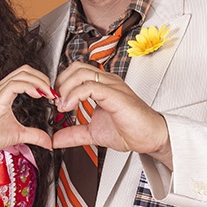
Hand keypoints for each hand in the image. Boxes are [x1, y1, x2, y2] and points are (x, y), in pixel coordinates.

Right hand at [0, 65, 52, 157]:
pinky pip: (15, 84)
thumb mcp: (17, 135)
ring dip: (39, 81)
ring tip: (48, 94)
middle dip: (43, 78)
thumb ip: (34, 135)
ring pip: (22, 74)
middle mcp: (1, 88)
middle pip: (26, 70)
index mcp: (5, 92)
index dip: (42, 81)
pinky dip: (29, 87)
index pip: (26, 75)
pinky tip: (37, 96)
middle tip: (52, 93)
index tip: (52, 95)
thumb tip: (49, 142)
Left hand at [52, 62, 171, 166]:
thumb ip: (74, 134)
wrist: (151, 138)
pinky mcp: (116, 95)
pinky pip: (91, 86)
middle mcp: (107, 82)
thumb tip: (56, 138)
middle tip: (56, 102)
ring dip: (65, 88)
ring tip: (62, 106)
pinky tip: (69, 107)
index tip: (55, 102)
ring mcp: (112, 86)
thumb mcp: (93, 133)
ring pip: (81, 73)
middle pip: (76, 68)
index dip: (61, 84)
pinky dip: (75, 95)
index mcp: (103, 86)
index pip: (75, 72)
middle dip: (60, 83)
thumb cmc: (131, 130)